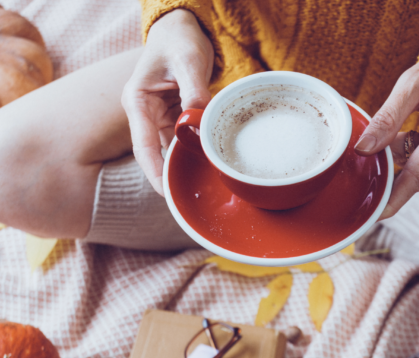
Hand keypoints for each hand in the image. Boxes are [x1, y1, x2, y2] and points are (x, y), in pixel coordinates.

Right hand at [122, 9, 213, 194]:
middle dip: (172, 171)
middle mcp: (145, 112)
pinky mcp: (174, 115)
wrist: (181, 30)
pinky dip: (195, 146)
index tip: (165, 191)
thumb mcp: (187, 60)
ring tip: (204, 178)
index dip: (153, 170)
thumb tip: (199, 121)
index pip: (143, 144)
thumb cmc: (178, 40)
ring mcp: (160, 116)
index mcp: (137, 101)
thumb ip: (193, 90)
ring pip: (172, 147)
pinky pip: (184, 137)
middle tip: (191, 192)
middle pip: (157, 151)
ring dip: (187, 160)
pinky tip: (208, 158)